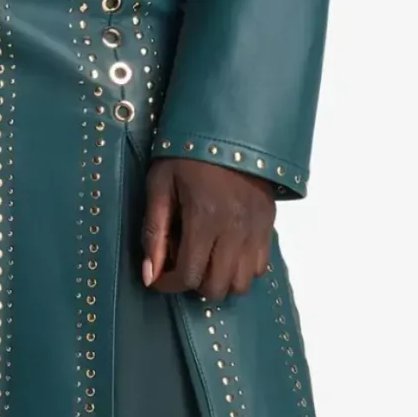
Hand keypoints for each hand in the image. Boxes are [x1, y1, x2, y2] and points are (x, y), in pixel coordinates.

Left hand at [139, 159, 274, 299]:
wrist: (230, 129)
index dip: (167, 285)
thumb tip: (148, 275)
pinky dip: (242, 270)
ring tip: (206, 261)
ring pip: (242, 283)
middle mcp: (235, 231)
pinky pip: (261, 266)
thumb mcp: (160, 185)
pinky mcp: (269, 224)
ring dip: (220, 281)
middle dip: (194, 285)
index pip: (188, 276)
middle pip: (217, 287)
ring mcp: (256, 230)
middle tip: (182, 265)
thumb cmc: (187, 154)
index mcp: (204, 219)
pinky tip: (227, 253)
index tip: (157, 279)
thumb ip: (153, 233)